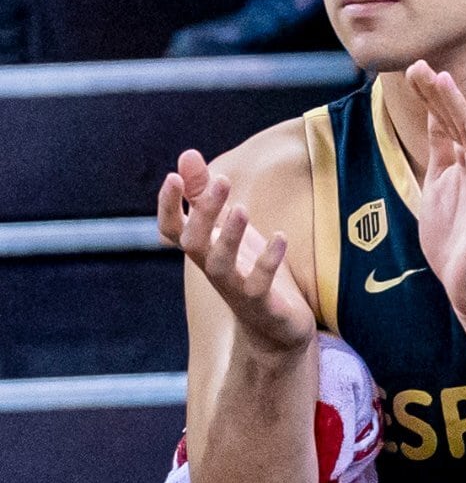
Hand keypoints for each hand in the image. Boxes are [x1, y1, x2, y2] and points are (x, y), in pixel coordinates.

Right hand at [156, 149, 313, 356]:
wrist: (275, 329)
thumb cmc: (249, 271)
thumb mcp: (228, 229)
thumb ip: (206, 194)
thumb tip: (187, 154)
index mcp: (203, 249)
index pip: (171, 228)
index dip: (168, 205)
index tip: (173, 176)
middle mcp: (213, 268)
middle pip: (193, 241)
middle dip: (204, 211)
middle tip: (222, 178)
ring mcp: (235, 288)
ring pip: (219, 265)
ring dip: (228, 237)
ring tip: (241, 208)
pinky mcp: (261, 305)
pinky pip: (258, 285)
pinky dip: (267, 262)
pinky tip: (281, 238)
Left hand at [401, 61, 465, 321]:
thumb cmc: (456, 238)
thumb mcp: (439, 184)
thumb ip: (441, 152)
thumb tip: (433, 115)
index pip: (449, 123)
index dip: (433, 96)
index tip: (414, 68)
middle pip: (462, 125)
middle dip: (443, 95)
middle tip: (424, 66)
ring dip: (461, 111)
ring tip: (446, 85)